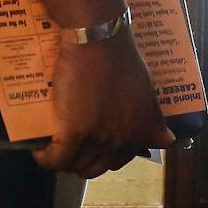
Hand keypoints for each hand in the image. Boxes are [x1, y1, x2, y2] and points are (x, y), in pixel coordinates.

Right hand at [35, 31, 174, 178]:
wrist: (98, 40)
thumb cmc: (122, 58)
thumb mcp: (147, 90)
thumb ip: (153, 118)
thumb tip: (167, 139)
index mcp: (142, 131)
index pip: (119, 161)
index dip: (102, 157)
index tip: (90, 148)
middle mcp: (123, 141)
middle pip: (95, 168)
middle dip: (82, 161)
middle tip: (70, 146)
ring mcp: (98, 139)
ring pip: (75, 166)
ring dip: (63, 161)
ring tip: (53, 146)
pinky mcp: (72, 134)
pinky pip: (55, 159)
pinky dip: (45, 159)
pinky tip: (39, 150)